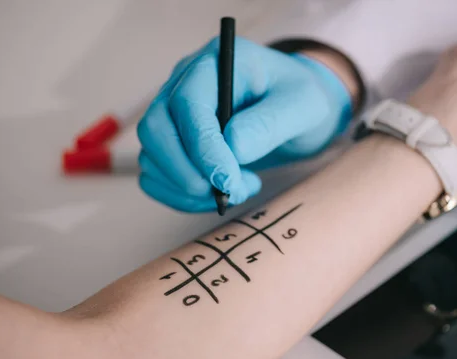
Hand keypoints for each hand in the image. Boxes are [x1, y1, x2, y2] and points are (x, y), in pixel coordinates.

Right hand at [137, 37, 351, 212]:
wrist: (294, 110)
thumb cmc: (299, 100)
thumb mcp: (304, 105)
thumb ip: (270, 123)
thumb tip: (233, 147)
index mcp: (215, 63)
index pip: (188, 104)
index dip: (203, 147)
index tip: (228, 180)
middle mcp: (184, 84)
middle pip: (155, 130)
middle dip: (187, 173)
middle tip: (230, 192)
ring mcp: (173, 114)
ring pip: (152, 157)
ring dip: (188, 189)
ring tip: (239, 189)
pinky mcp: (172, 143)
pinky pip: (156, 176)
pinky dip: (181, 197)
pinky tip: (219, 193)